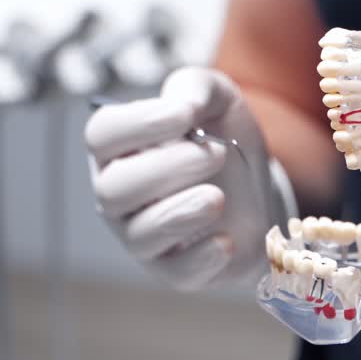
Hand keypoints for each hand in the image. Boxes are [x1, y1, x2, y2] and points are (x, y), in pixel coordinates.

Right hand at [86, 67, 293, 290]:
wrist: (259, 190)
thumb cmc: (222, 139)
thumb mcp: (217, 100)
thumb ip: (196, 87)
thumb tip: (183, 104)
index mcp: (119, 149)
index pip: (101, 136)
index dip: (139, 124)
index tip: (185, 115)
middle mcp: (119, 195)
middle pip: (114, 189)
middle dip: (167, 169)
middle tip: (217, 154)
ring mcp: (142, 236)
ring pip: (140, 235)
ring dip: (180, 214)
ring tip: (218, 197)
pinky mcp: (174, 270)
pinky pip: (176, 272)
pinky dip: (201, 257)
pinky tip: (226, 240)